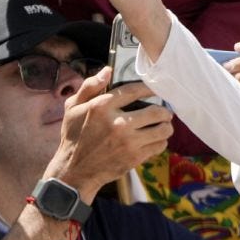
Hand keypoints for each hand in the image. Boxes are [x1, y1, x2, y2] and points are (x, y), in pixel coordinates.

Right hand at [44, 67, 173, 199]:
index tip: (155, 90)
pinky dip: (161, 141)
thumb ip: (89, 87)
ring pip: (162, 130)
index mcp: (101, 107)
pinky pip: (159, 145)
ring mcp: (128, 141)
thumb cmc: (74, 136)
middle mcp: (117, 123)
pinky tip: (156, 139)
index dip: (149, 88)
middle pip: (156, 111)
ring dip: (167, 126)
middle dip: (164, 111)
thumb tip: (108, 70)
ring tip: (164, 125)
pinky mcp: (135, 157)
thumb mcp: (73, 108)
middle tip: (165, 112)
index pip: (133, 91)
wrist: (75, 169)